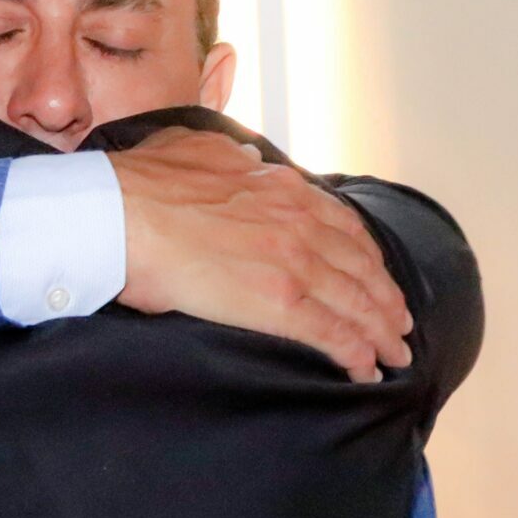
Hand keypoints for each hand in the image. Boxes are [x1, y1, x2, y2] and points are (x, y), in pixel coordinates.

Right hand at [107, 127, 412, 380]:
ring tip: (394, 354)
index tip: (374, 272)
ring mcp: (294, 262)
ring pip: (358, 301)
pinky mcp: (280, 302)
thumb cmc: (141, 184)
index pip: (342, 223)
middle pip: (362, 265)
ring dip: (381, 331)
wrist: (118, 213)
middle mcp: (298, 221)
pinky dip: (356, 354)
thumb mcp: (195, 147)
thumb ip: (228, 154)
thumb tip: (244, 153)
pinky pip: (334, 333)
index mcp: (279, 187)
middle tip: (399, 322)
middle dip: (385, 297)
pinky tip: (366, 370)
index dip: (365, 254)